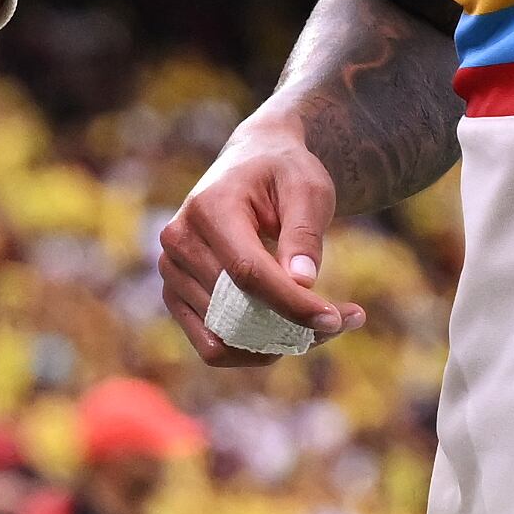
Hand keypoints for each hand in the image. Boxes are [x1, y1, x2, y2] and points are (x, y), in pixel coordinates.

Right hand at [158, 125, 367, 367]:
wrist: (251, 163)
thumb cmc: (283, 172)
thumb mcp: (307, 188)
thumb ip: (303, 234)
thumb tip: (301, 283)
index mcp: (208, 208)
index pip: (246, 272)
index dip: (291, 304)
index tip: (336, 319)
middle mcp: (179, 241)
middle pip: (236, 307)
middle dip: (293, 325)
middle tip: (342, 321)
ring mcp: (171, 271)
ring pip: (224, 335)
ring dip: (276, 342)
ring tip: (319, 326)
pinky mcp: (175, 294)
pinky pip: (211, 345)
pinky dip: (252, 350)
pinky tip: (286, 332)